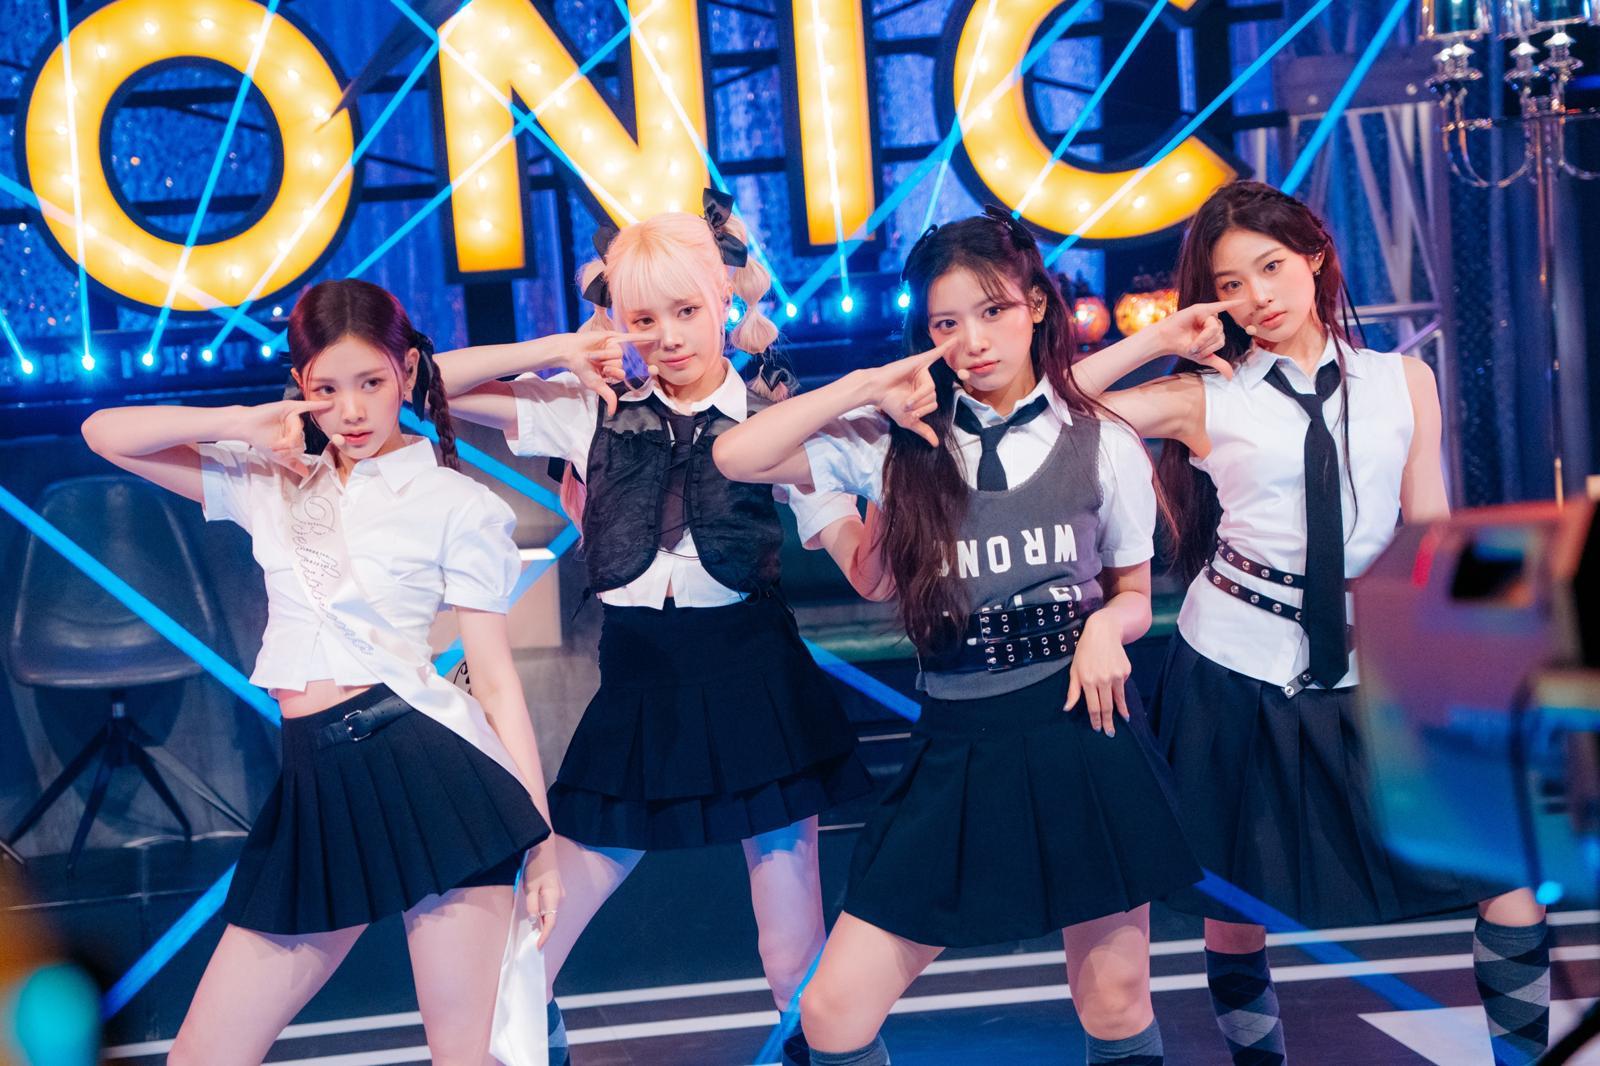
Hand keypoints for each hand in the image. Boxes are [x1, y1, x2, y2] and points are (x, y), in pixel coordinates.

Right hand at [238, 399, 331, 478]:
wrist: (246, 428)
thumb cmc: (260, 440)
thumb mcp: (278, 455)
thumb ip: (293, 463)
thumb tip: (306, 474)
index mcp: (294, 435)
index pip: (300, 447)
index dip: (288, 452)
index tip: (275, 451)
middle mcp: (295, 426)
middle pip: (299, 440)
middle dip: (286, 447)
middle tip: (274, 446)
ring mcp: (293, 416)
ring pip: (298, 432)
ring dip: (286, 439)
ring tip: (275, 440)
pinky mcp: (289, 407)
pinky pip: (308, 406)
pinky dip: (319, 405)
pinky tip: (330, 405)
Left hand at [521, 843, 563, 949]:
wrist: (543, 847)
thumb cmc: (535, 866)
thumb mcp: (530, 886)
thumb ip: (532, 904)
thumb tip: (535, 921)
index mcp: (554, 897)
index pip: (551, 922)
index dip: (545, 936)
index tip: (537, 947)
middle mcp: (560, 897)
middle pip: (552, 919)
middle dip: (544, 933)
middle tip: (533, 944)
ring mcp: (559, 893)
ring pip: (551, 913)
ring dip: (543, 924)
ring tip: (534, 935)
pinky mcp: (555, 890)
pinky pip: (550, 907)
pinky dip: (544, 915)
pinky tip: (537, 919)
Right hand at [544, 330, 639, 415]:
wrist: (572, 352)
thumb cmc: (582, 369)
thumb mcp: (595, 384)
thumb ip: (607, 395)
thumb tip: (613, 413)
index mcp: (616, 372)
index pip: (626, 374)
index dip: (633, 372)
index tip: (641, 370)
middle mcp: (618, 360)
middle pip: (622, 364)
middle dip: (608, 365)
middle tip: (596, 364)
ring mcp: (617, 348)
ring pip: (619, 353)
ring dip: (605, 355)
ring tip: (595, 355)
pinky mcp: (614, 337)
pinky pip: (631, 338)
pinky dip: (643, 337)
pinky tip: (657, 337)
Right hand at [867, 337, 958, 446]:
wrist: (877, 391)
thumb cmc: (890, 404)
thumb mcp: (908, 421)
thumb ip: (923, 430)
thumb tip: (936, 443)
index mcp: (925, 393)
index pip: (934, 404)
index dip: (922, 411)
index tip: (909, 411)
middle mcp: (925, 381)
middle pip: (934, 397)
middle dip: (920, 404)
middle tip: (906, 403)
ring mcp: (923, 371)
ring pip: (931, 388)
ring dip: (917, 397)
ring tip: (906, 398)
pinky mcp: (918, 362)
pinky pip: (936, 354)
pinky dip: (946, 347)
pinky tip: (955, 341)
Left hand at [1064, 614, 1131, 736]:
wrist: (1103, 632)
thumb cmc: (1085, 652)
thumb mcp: (1074, 670)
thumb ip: (1072, 691)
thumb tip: (1067, 709)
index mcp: (1088, 681)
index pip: (1093, 707)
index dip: (1096, 720)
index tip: (1098, 729)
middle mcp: (1103, 679)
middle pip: (1107, 707)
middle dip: (1109, 722)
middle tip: (1110, 733)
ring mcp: (1116, 675)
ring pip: (1118, 699)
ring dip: (1120, 712)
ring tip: (1124, 721)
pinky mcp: (1126, 671)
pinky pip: (1122, 686)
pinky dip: (1121, 693)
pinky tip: (1121, 698)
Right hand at [1153, 298, 1246, 378]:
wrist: (1166, 341)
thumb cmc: (1182, 346)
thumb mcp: (1203, 358)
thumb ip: (1219, 364)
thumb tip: (1231, 377)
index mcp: (1215, 332)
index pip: (1221, 341)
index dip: (1209, 350)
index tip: (1194, 353)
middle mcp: (1213, 322)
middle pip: (1220, 335)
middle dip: (1206, 345)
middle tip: (1191, 347)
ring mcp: (1207, 315)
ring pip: (1215, 328)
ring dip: (1203, 339)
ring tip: (1191, 342)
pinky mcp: (1201, 309)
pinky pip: (1220, 306)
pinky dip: (1231, 304)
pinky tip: (1242, 302)